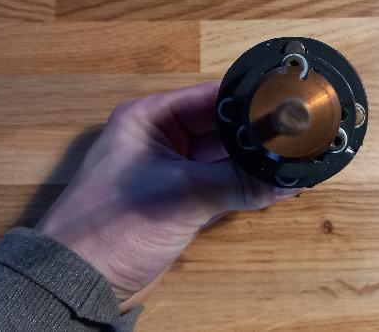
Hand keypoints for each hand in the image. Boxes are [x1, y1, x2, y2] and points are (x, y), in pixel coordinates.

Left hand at [36, 81, 300, 311]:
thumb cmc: (111, 226)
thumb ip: (236, 182)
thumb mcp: (180, 195)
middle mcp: (160, 138)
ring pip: (222, 157)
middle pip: (220, 127)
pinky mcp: (179, 200)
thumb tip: (285, 178)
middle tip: (296, 137)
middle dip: (255, 135)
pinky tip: (274, 188)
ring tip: (293, 161)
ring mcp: (171, 170)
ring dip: (251, 163)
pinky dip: (243, 187)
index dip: (249, 101)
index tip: (286, 105)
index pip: (210, 97)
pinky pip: (219, 185)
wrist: (82, 281)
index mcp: (149, 118)